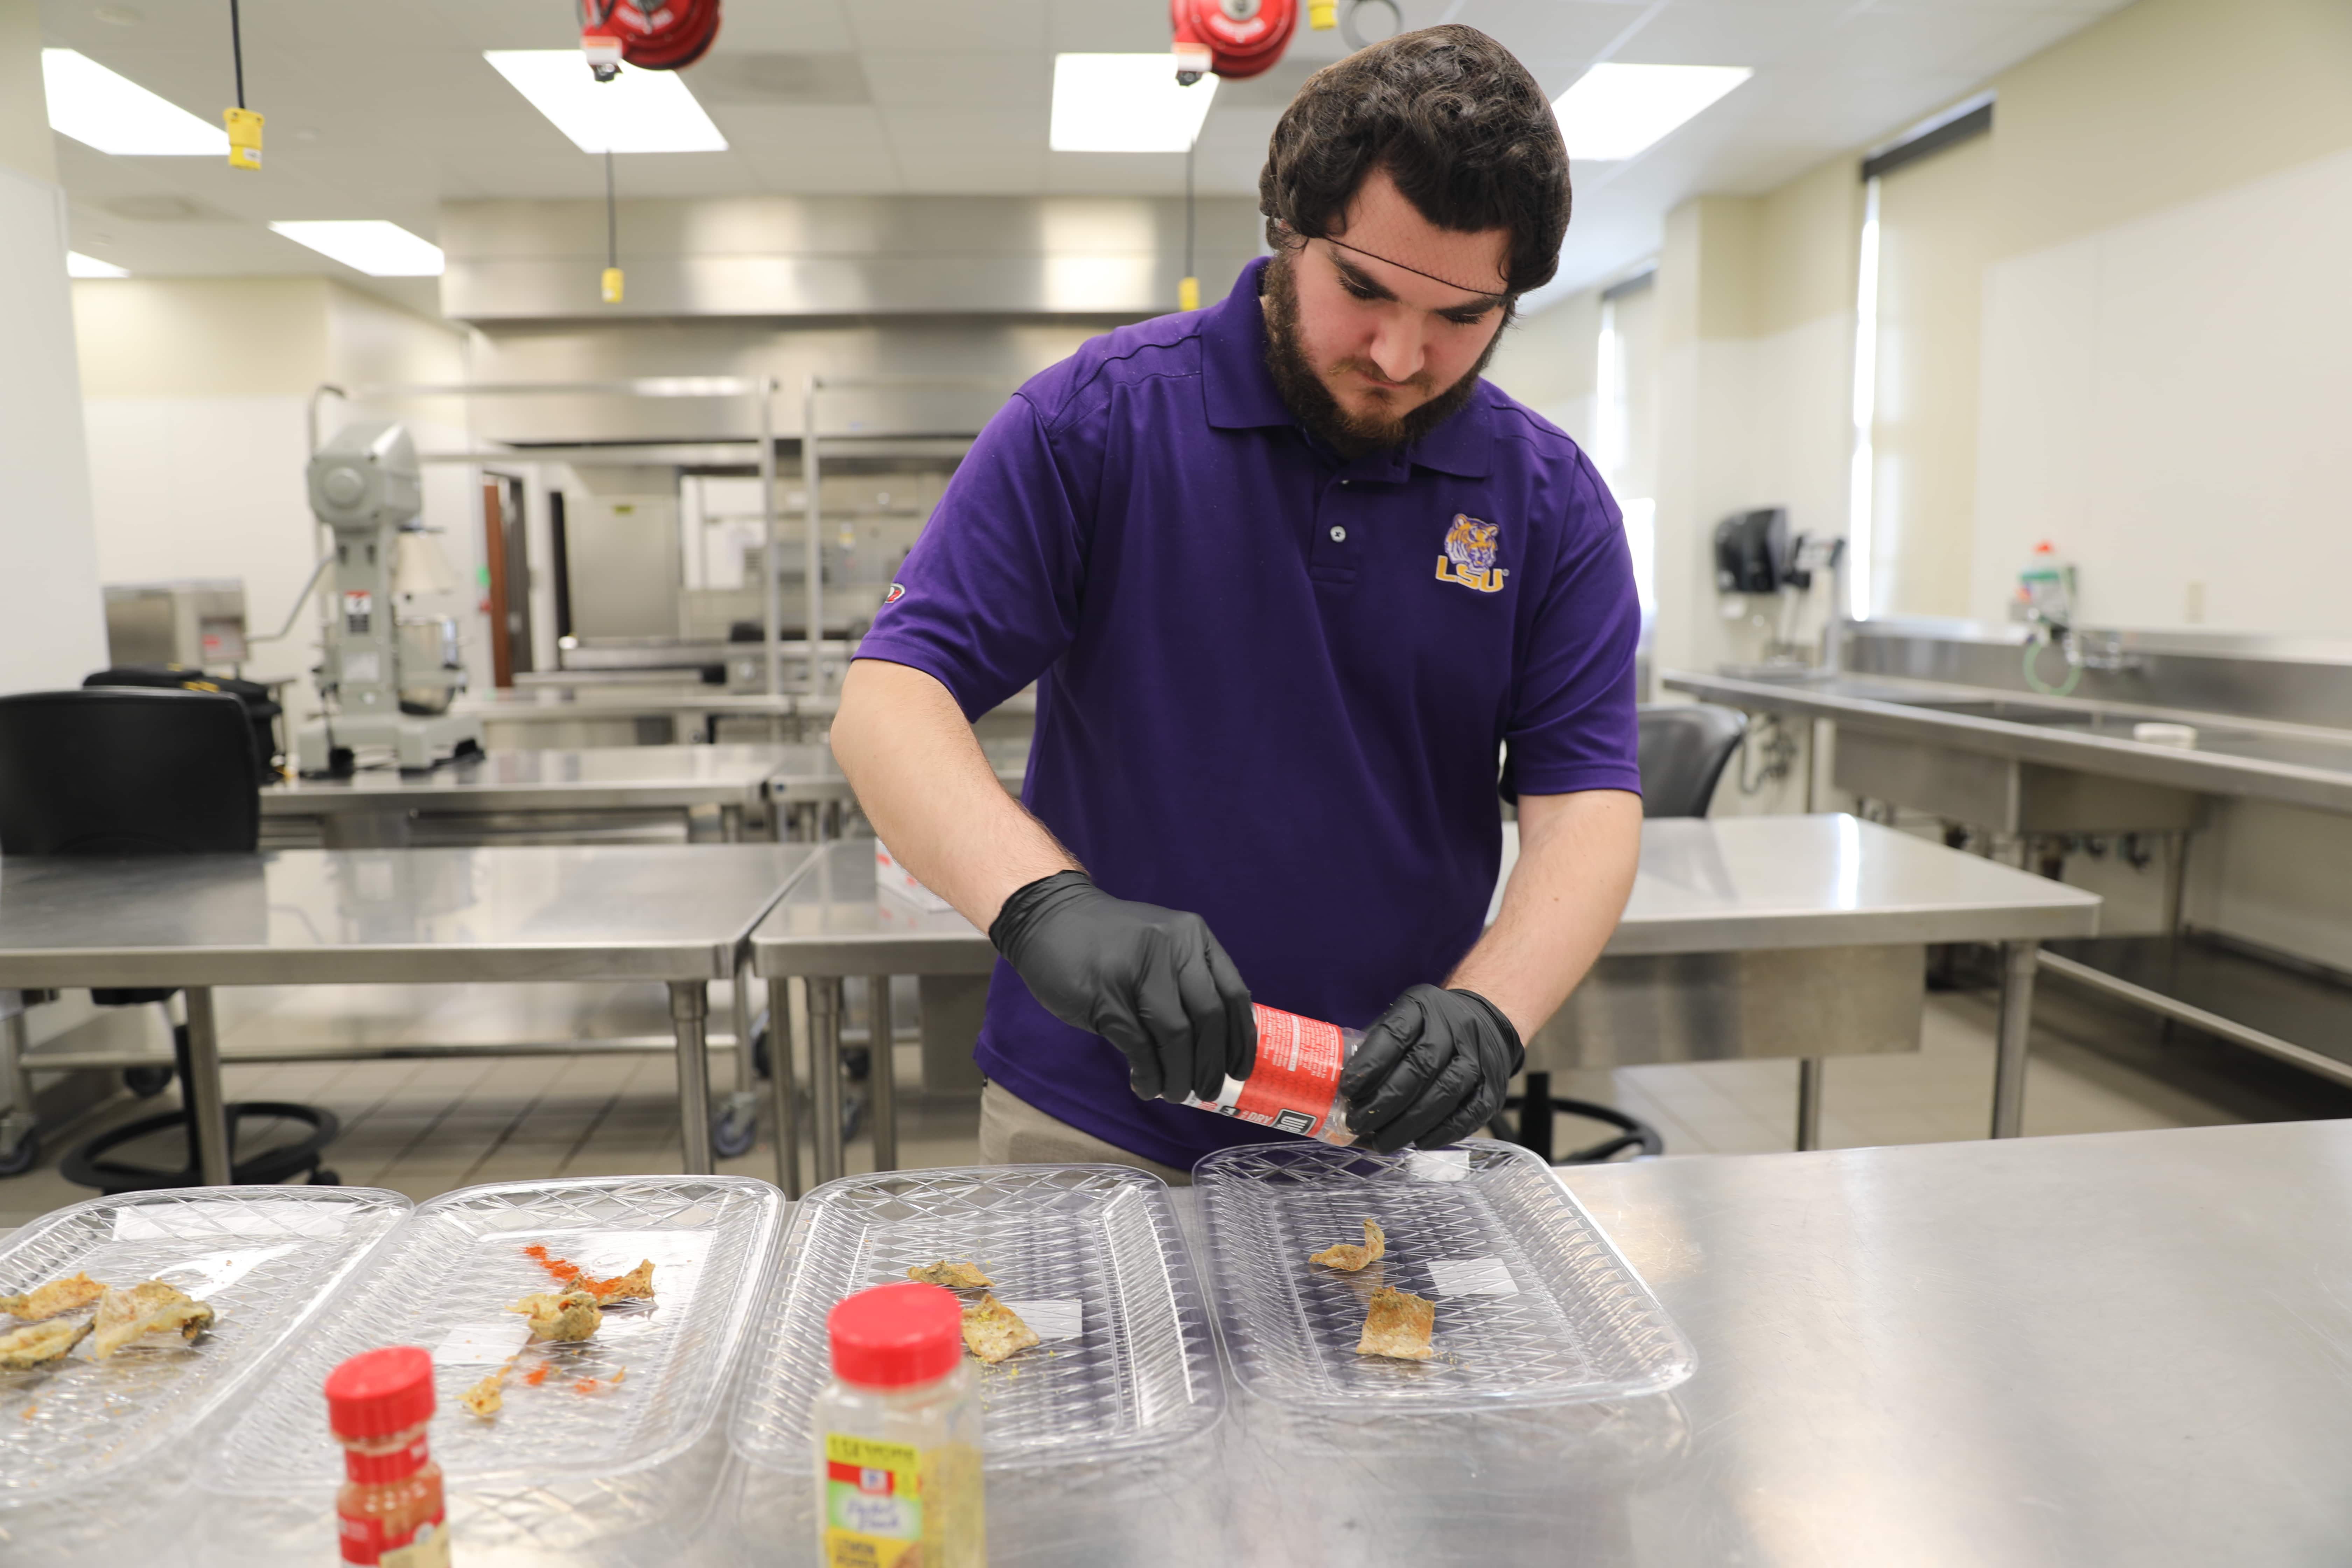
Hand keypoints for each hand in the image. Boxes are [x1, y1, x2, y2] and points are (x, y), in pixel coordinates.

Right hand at [989, 871, 1256, 1102]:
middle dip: (1210, 1065)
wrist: (1049, 918)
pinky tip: (1147, 1085)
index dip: (1241, 1040)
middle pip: (1207, 1019)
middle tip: (1207, 1091)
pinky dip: (1148, 1074)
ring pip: (1175, 1036)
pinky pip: (1139, 1046)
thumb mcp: (1162, 946)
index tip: (1240, 1071)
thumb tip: (1213, 1048)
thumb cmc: (1110, 942)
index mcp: (1193, 937)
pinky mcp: (1106, 995)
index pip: (1233, 995)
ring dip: (1179, 1076)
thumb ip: (1188, 982)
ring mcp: (1138, 970)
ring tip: (1174, 1093)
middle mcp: (1172, 947)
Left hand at [1339, 985, 1522, 1151]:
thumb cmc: (1427, 1029)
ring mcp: (1479, 1058)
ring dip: (1409, 1124)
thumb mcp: (1401, 1022)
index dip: (1370, 1064)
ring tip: (1382, 1142)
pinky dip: (1441, 1133)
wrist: (1484, 1023)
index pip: (1395, 1034)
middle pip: (1420, 1068)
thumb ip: (1372, 1050)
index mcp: (1422, 1006)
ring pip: (1445, 1093)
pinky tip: (1418, 1142)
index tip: (1348, 1091)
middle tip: (1358, 1125)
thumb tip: (1335, 1092)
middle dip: (1385, 1102)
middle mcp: (1455, 1028)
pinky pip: (1468, 1115)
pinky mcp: (1493, 1087)